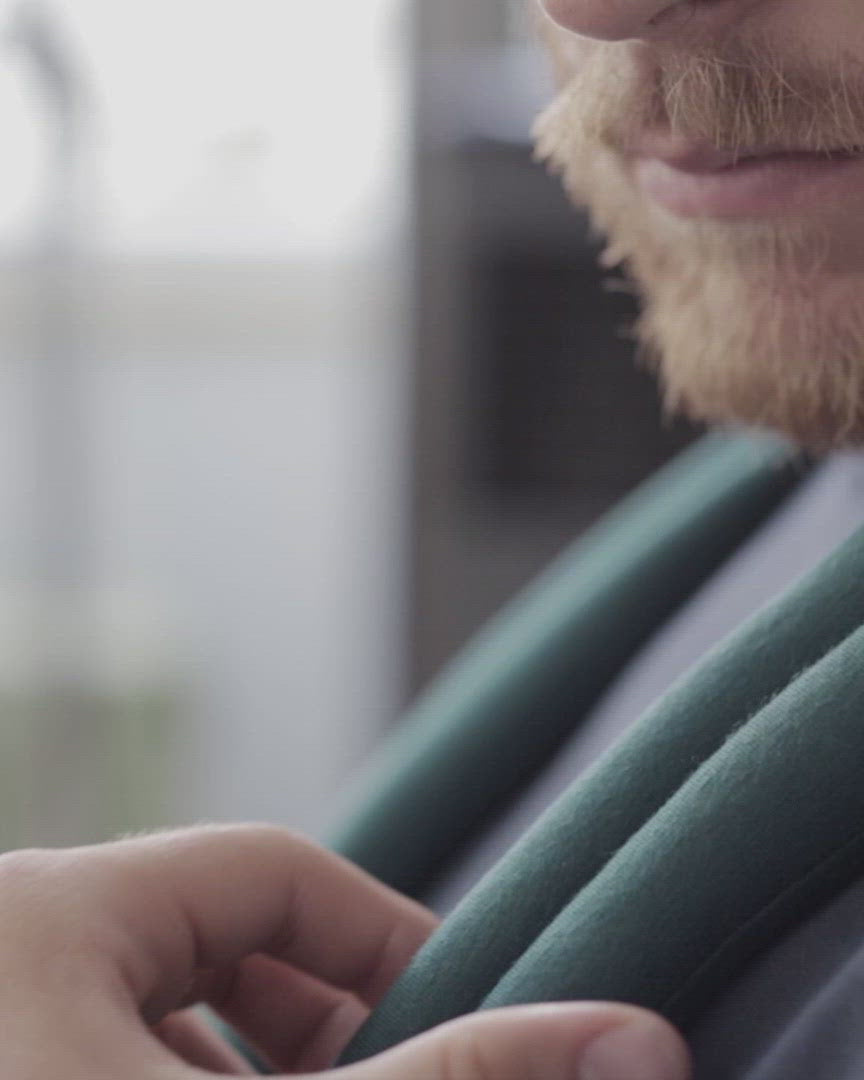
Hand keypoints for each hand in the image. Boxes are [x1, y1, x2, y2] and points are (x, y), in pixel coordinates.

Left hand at [0, 825, 689, 1078]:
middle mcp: (8, 950)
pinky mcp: (6, 1069)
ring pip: (166, 1032)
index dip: (388, 938)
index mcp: (49, 909)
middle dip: (327, 1036)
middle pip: (218, 952)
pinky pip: (106, 1067)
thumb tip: (639, 1043)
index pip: (274, 871)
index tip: (472, 1023)